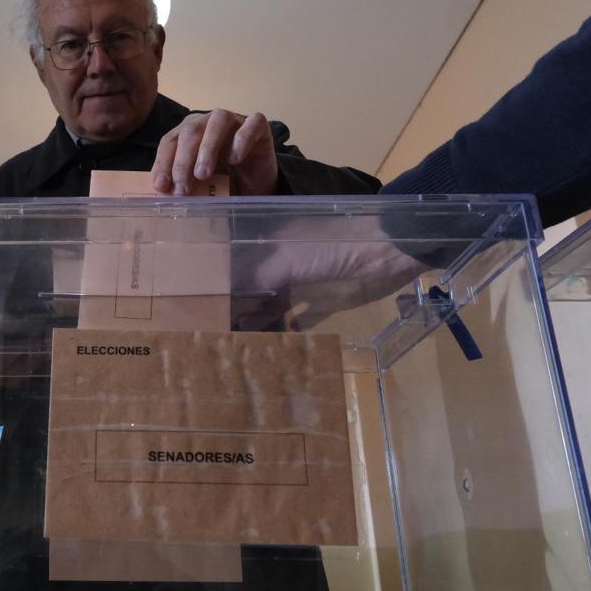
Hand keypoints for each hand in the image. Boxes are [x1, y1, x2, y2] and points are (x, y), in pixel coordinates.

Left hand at [151, 109, 278, 195]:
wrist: (256, 187)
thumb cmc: (224, 183)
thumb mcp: (198, 186)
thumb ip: (182, 183)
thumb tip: (161, 192)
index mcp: (188, 132)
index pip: (170, 141)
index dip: (163, 163)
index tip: (161, 186)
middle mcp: (208, 122)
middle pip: (190, 131)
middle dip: (183, 161)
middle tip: (183, 188)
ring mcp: (235, 121)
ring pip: (218, 121)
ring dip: (207, 148)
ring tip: (202, 175)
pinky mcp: (258, 127)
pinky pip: (251, 124)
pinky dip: (242, 139)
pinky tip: (235, 159)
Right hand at [235, 217, 429, 330]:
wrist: (384, 253)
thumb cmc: (330, 250)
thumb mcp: (286, 261)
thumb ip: (257, 281)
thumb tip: (229, 305)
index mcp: (272, 248)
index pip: (241, 267)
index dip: (225, 286)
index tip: (206, 307)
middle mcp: (285, 265)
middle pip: (257, 289)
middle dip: (241, 307)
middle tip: (218, 332)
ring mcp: (306, 284)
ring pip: (277, 305)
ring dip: (262, 320)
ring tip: (241, 341)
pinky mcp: (327, 301)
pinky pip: (306, 317)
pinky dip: (294, 328)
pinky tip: (279, 342)